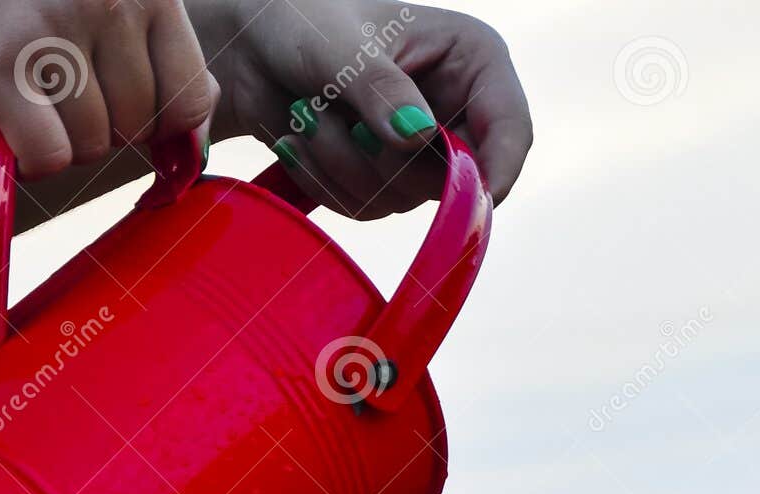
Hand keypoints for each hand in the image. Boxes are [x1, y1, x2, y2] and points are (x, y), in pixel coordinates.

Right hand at [0, 0, 217, 177]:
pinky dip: (30, 158)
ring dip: (62, 139)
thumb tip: (200, 128)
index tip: (122, 111)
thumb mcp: (98, 18)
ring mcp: (50, 24)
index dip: (160, 124)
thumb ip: (159, 58)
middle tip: (55, 91)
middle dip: (103, 128)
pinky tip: (8, 125)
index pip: (191, 94)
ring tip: (25, 93)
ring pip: (95, 142)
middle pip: (140, 125)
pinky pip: (51, 155)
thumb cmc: (14, 16)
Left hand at [196, 1, 531, 215]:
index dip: (498, 170)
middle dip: (385, 162)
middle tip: (330, 117)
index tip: (467, 198)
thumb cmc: (299, 21)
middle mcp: (457, 110)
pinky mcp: (388, 181)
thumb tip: (417, 138)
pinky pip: (368, 208)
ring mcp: (423, 152)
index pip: (510, 126)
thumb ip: (379, 88)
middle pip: (455, 178)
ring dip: (342, 165)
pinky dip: (327, 180)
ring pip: (403, 198)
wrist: (250, 51)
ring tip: (307, 115)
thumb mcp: (336, 44)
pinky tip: (305, 140)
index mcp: (471, 59)